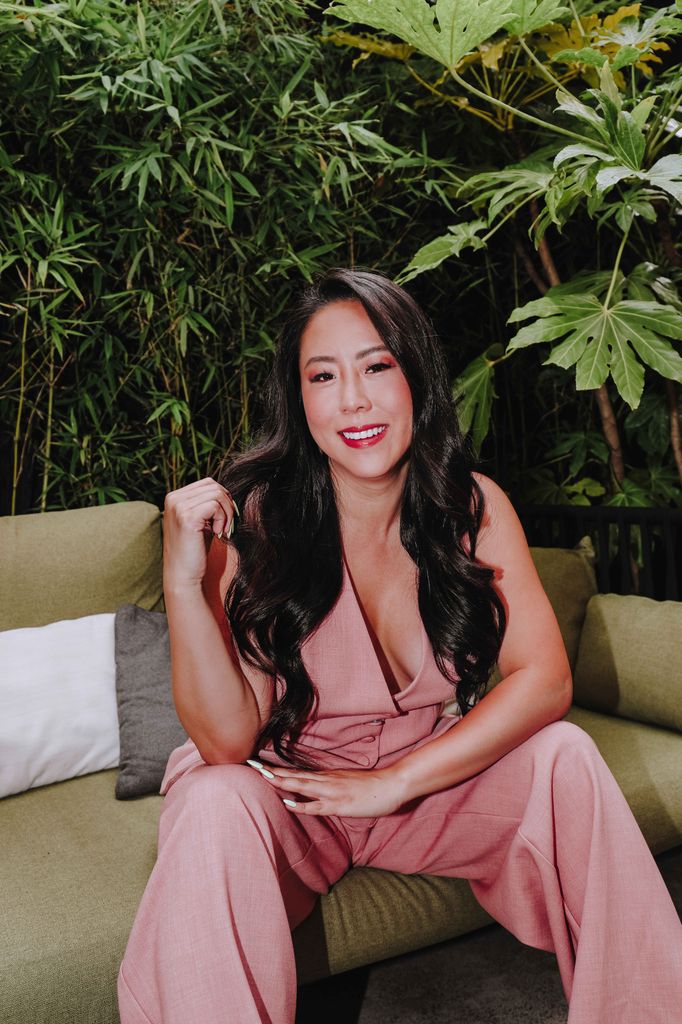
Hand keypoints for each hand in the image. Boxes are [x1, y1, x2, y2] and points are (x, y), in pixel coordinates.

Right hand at [163, 477, 238, 590]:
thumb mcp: (201, 521)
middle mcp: (173, 498)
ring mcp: (178, 507)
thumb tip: (228, 491)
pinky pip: (215, 505)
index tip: (224, 519)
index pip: (208, 483)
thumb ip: (208, 504)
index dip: (222, 498)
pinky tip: (217, 533)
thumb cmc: (194, 550)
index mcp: (174, 497)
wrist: (183, 575)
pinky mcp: (187, 517)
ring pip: (217, 494)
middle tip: (226, 526)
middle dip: (227, 505)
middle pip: (213, 486)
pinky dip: (223, 518)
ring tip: (222, 530)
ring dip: (227, 513)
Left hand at [246, 761, 407, 817]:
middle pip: (294, 775)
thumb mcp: (347, 782)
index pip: (297, 771)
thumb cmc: (371, 786)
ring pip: (302, 785)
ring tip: (263, 777)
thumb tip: (319, 790)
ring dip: (282, 782)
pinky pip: (317, 806)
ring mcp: (332, 791)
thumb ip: (332, 786)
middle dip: (272, 771)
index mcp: (327, 776)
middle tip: (252, 765)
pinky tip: (289, 803)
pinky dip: (302, 804)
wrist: (391, 784)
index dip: (278, 769)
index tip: (260, 765)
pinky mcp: (340, 804)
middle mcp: (326, 780)